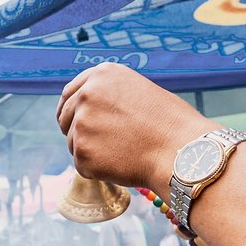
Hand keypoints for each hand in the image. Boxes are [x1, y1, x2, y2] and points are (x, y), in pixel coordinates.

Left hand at [56, 63, 212, 192]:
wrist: (181, 151)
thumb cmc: (170, 124)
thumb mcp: (139, 91)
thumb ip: (110, 97)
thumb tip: (89, 111)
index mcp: (102, 75)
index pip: (70, 93)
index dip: (70, 110)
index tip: (71, 120)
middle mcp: (86, 94)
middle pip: (64, 118)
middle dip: (76, 132)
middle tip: (97, 145)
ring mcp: (82, 124)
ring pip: (73, 143)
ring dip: (91, 152)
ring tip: (124, 153)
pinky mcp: (82, 152)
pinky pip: (82, 165)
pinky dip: (97, 170)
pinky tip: (122, 165)